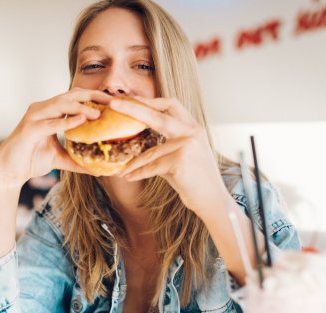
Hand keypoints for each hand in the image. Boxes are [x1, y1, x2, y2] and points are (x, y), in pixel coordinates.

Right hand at [0, 88, 110, 189]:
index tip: (113, 102)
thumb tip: (98, 170)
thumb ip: (77, 160)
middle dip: (92, 96)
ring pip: (60, 105)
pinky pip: (49, 123)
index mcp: (50, 112)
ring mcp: (34, 117)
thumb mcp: (60, 159)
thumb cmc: (31, 159)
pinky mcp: (28, 129)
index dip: (94, 97)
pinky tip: (80, 121)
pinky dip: (65, 121)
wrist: (9, 171)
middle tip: (111, 101)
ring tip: (98, 113)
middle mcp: (42, 109)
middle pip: (70, 96)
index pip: (75, 98)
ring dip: (80, 107)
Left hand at [110, 97, 226, 215]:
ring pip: (150, 152)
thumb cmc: (195, 180)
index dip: (149, 101)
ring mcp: (187, 145)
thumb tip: (138, 142)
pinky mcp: (180, 160)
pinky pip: (152, 167)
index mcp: (193, 127)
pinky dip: (139, 173)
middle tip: (113, 104)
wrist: (212, 200)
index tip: (130, 99)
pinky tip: (128, 177)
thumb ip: (164, 145)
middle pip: (157, 115)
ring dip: (133, 163)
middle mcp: (191, 132)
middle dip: (133, 108)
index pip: (170, 105)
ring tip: (121, 170)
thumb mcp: (181, 156)